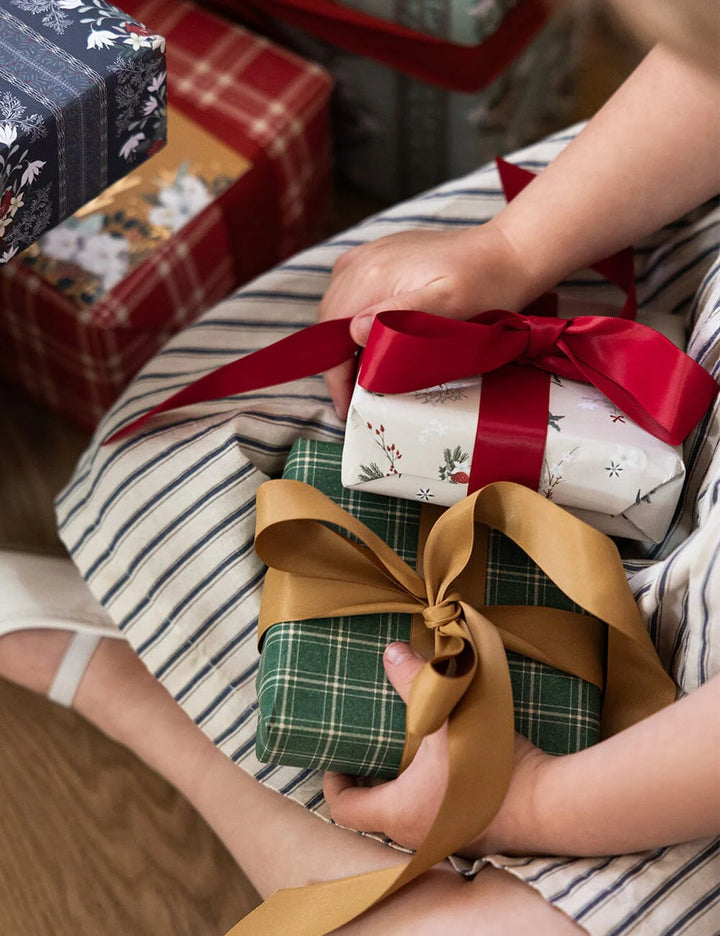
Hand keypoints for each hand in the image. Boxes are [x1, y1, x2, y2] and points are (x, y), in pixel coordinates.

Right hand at [317, 221, 536, 418]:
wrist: (506, 251)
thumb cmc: (483, 284)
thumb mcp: (447, 304)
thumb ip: (399, 316)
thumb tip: (353, 331)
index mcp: (372, 276)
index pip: (334, 336)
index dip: (336, 377)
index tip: (348, 409)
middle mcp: (362, 262)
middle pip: (330, 322)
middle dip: (337, 363)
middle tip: (355, 399)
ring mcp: (369, 255)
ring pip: (338, 308)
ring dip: (342, 342)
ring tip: (361, 374)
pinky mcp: (380, 255)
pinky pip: (350, 291)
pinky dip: (352, 318)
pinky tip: (367, 338)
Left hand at [323, 642, 549, 855]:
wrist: (548, 800)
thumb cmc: (487, 763)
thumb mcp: (445, 714)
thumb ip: (415, 680)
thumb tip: (391, 652)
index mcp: (397, 812)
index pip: (344, 808)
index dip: (333, 781)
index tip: (336, 756)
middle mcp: (414, 835)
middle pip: (373, 812)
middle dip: (368, 780)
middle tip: (367, 747)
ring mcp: (444, 839)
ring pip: (404, 815)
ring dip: (399, 787)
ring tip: (401, 751)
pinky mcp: (470, 833)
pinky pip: (433, 816)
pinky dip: (427, 794)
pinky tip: (441, 765)